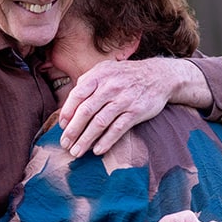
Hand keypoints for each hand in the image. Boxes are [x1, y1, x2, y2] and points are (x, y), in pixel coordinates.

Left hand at [59, 57, 202, 156]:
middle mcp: (110, 87)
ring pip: (100, 122)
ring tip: (76, 152)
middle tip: (65, 144)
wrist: (159, 76)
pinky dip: (106, 141)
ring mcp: (124, 100)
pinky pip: (118, 129)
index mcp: (99, 76)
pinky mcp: (136, 111)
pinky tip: (97, 151)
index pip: (77, 95)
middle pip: (86, 111)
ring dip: (86, 139)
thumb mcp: (105, 70)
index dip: (67, 112)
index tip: (61, 126)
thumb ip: (86, 83)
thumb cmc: (125, 76)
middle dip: (73, 130)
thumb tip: (67, 105)